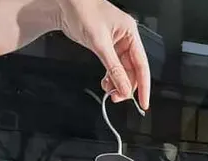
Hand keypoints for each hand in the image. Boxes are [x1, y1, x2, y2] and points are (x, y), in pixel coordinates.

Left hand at [0, 0, 149, 110]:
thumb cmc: (83, 11)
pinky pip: (113, 66)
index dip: (143, 85)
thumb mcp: (100, 43)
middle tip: (117, 98)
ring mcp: (116, 43)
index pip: (142, 64)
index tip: (143, 102)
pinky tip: (106, 83)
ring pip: (122, 69)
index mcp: (131, 33)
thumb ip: (113, 68)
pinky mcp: (105, 46)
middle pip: (132, 69)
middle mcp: (126, 38)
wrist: (64, 3)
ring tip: (109, 91)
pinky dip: (110, 76)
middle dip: (126, 85)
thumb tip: (124, 87)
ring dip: (117, 82)